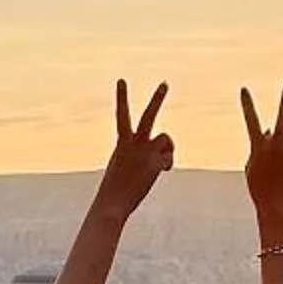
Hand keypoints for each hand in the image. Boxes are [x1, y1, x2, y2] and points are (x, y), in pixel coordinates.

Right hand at [93, 80, 173, 225]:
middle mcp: (134, 143)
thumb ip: (138, 158)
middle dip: (157, 99)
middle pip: (148, 116)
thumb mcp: (122, 169)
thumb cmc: (115, 191)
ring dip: (167, 146)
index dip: (122, 97)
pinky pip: (169, 158)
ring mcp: (146, 152)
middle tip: (165, 83)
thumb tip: (159, 160)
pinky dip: (167, 165)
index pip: (121, 115)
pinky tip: (159, 173)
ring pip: (166, 137)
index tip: (121, 80)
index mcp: (121, 143)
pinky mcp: (156, 163)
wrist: (112, 203)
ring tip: (160, 160)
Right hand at [241, 78, 282, 233]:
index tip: (243, 88)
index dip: (247, 104)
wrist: (276, 206)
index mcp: (258, 147)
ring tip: (279, 163)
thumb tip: (271, 130)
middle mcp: (276, 145)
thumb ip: (260, 145)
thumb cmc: (259, 187)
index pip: (251, 120)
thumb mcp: (252, 165)